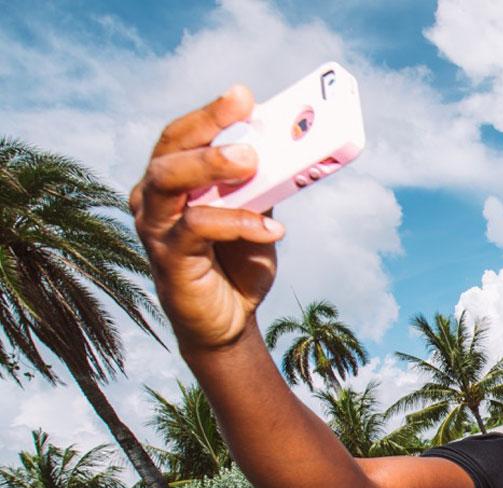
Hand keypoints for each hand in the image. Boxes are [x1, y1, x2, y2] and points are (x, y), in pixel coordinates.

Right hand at [130, 85, 284, 352]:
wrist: (228, 319)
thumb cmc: (237, 261)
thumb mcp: (255, 215)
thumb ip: (262, 186)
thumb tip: (293, 150)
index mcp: (171, 179)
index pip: (182, 135)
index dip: (210, 113)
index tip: (242, 95)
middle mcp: (152, 197)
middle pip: (169, 151)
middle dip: (207, 132)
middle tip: (247, 130)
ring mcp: (156, 227)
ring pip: (170, 182)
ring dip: (211, 166)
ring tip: (251, 163)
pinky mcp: (168, 258)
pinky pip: (198, 226)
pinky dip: (239, 222)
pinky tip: (272, 228)